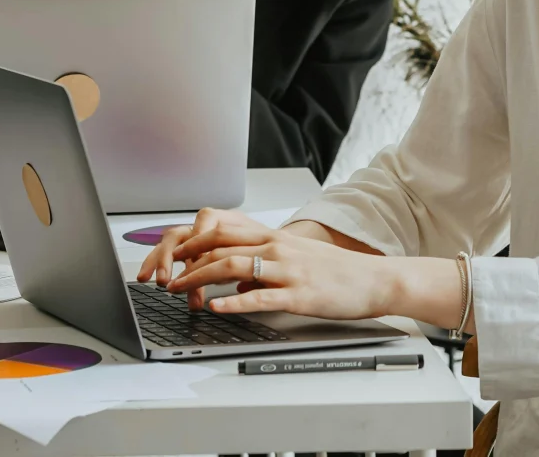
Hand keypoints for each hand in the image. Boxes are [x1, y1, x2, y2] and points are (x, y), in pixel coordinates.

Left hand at [137, 207, 396, 319]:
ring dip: (200, 277)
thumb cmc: (336, 272)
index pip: (226, 231)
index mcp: (276, 238)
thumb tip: (234, 279)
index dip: (195, 241)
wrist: (373, 279)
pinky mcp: (297, 294)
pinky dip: (233, 300)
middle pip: (222, 245)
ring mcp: (287, 270)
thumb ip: (264, 264)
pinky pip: (259, 295)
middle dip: (188, 258)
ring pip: (234, 265)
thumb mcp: (296, 260)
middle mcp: (277, 248)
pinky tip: (216, 307)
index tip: (173, 253)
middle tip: (165, 272)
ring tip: (179, 289)